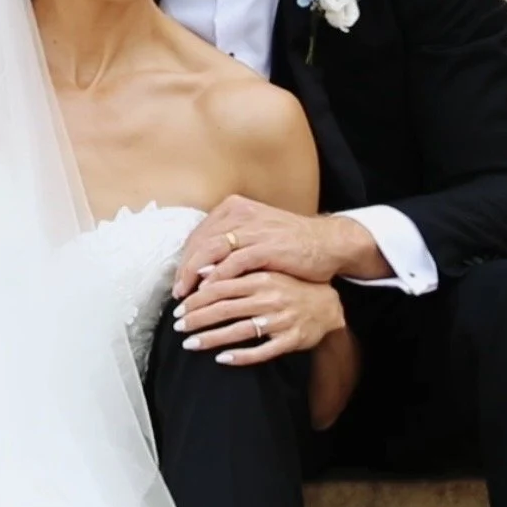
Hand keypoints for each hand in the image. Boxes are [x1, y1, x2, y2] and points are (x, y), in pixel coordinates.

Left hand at [172, 195, 361, 298]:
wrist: (328, 243)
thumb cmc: (289, 243)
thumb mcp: (255, 233)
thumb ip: (229, 242)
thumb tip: (199, 263)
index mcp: (235, 208)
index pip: (199, 234)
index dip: (185, 259)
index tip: (179, 282)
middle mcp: (241, 214)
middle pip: (200, 242)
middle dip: (185, 270)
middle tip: (179, 294)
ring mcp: (253, 229)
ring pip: (211, 251)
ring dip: (195, 277)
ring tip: (188, 299)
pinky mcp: (266, 246)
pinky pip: (233, 263)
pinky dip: (218, 277)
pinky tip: (209, 293)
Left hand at [173, 268, 346, 366]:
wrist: (327, 304)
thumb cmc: (289, 285)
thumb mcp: (265, 271)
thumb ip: (235, 271)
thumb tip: (199, 273)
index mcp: (261, 278)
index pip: (220, 287)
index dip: (196, 298)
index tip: (178, 307)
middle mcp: (270, 298)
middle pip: (225, 309)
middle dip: (197, 319)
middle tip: (177, 326)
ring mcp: (281, 321)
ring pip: (239, 331)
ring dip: (211, 339)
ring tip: (190, 344)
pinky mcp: (291, 340)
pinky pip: (262, 352)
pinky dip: (240, 356)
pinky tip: (221, 359)